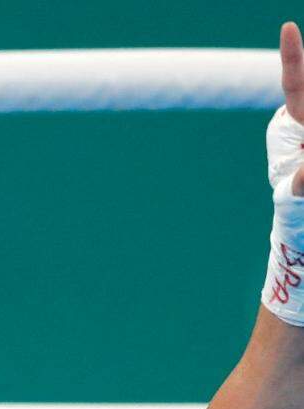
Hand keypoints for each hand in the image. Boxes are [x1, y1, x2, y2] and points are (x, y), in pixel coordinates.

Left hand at [280, 21, 303, 194]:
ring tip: (300, 156)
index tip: (287, 27)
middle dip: (300, 101)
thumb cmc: (294, 192)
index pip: (293, 81)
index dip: (292, 54)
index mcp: (292, 118)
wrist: (300, 201)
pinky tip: (301, 154)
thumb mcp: (297, 187)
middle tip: (300, 146)